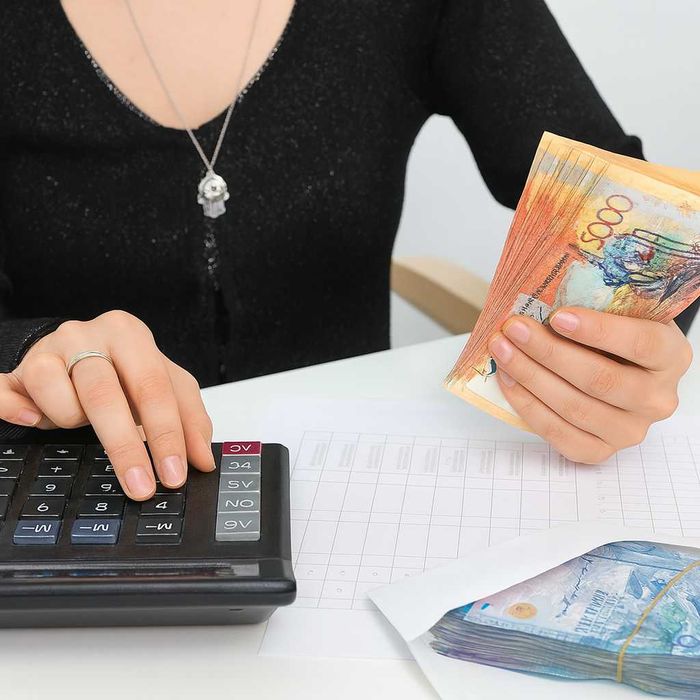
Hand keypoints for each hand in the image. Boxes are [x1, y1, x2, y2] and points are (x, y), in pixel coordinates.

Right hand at [0, 310, 214, 498]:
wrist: (74, 349)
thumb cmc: (125, 370)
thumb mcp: (166, 384)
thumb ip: (190, 418)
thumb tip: (202, 460)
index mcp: (130, 335)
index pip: (154, 387)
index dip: (167, 434)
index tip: (174, 473)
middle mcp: (88, 336)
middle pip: (106, 396)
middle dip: (126, 448)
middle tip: (142, 487)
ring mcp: (49, 350)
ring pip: (62, 401)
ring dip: (74, 423)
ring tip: (83, 419)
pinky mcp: (20, 369)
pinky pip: (10, 397)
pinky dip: (19, 412)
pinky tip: (35, 420)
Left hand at [487, 307, 692, 462]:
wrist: (622, 372)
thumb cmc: (616, 336)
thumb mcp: (622, 314)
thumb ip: (599, 306)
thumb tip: (544, 296)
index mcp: (671, 356)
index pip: (640, 344)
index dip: (598, 331)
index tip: (557, 316)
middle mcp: (657, 399)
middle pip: (600, 380)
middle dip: (548, 352)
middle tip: (514, 329)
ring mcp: (630, 430)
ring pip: (575, 408)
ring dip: (530, 377)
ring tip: (502, 350)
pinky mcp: (601, 451)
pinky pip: (559, 434)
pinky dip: (528, 406)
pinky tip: (508, 380)